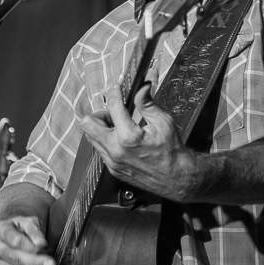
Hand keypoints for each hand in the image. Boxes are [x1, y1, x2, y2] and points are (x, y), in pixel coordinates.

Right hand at [0, 216, 62, 264]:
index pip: (15, 241)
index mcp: (1, 231)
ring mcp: (1, 263)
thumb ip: (35, 231)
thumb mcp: (30, 221)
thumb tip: (41, 244)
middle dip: (36, 264)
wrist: (16, 233)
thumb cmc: (23, 226)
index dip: (30, 246)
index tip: (45, 248)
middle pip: (16, 259)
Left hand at [79, 83, 197, 200]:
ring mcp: (112, 161)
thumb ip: (147, 103)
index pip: (112, 106)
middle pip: (88, 124)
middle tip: (112, 112)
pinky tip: (121, 138)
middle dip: (99, 113)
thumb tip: (141, 87)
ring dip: (101, 127)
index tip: (116, 89)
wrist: (176, 178)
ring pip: (91, 137)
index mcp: (129, 136)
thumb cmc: (172, 151)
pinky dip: (106, 140)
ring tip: (118, 125)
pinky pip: (100, 150)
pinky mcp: (112, 168)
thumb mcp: (164, 122)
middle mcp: (116, 150)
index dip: (114, 92)